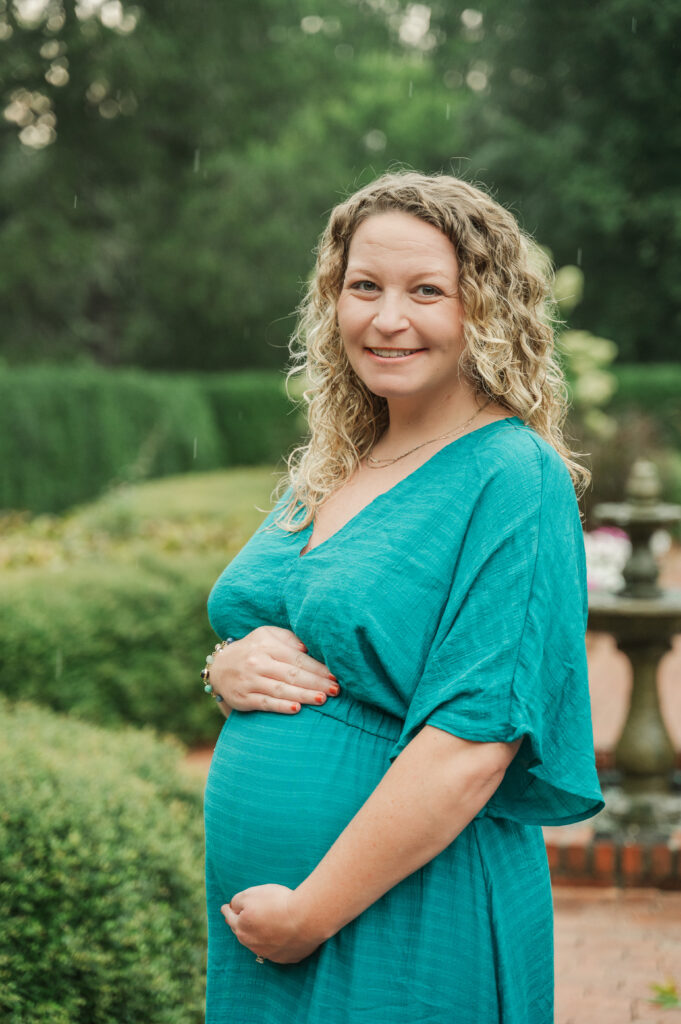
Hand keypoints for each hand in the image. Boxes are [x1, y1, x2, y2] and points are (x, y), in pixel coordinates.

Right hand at [210, 626, 339, 713]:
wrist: (220, 667)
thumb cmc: (253, 649)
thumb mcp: (267, 635)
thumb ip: (288, 638)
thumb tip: (307, 647)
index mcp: (267, 645)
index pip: (297, 658)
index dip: (317, 667)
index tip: (334, 675)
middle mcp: (258, 662)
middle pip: (292, 674)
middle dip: (316, 682)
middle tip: (335, 690)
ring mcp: (250, 681)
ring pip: (281, 689)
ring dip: (303, 695)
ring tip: (322, 699)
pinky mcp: (244, 698)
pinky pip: (265, 703)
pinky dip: (281, 706)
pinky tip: (297, 708)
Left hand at [221, 884, 325, 963]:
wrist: (306, 919)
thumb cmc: (278, 903)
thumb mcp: (252, 894)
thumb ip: (238, 900)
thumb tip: (233, 907)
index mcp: (242, 927)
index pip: (230, 917)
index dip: (227, 910)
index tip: (225, 908)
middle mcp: (252, 944)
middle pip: (242, 933)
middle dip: (239, 924)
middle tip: (239, 918)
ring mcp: (269, 953)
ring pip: (257, 944)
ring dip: (256, 936)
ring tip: (260, 927)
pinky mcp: (286, 957)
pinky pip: (276, 950)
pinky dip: (275, 943)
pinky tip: (280, 936)